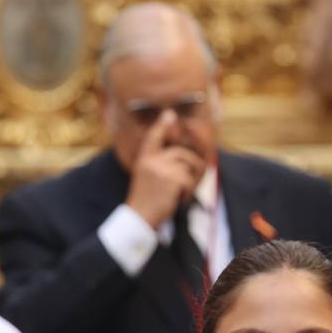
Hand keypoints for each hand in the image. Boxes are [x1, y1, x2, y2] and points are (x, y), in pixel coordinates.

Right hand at [125, 112, 204, 228]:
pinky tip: (179, 201)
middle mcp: (152, 160)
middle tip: (193, 182)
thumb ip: (159, 166)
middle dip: (192, 166)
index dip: (162, 125)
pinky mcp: (172, 178)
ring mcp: (162, 168)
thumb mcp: (146, 178)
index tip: (169, 114)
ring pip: (189, 165)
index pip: (153, 138)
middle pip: (182, 153)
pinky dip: (189, 193)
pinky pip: (190, 180)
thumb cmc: (145, 202)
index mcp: (144, 159)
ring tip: (183, 194)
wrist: (139, 218)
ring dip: (192, 181)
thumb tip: (182, 158)